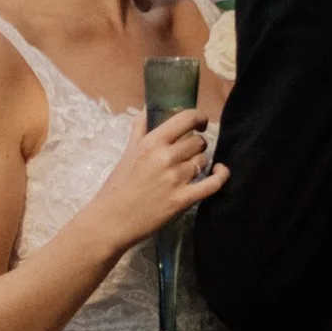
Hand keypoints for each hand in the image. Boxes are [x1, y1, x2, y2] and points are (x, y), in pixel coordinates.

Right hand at [83, 110, 228, 247]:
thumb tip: (146, 109)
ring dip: (199, 164)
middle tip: (188, 154)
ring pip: (203, 161)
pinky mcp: (183, 200)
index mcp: (151, 142)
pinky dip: (221, 176)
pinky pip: (213, 184)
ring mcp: (176, 179)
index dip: (199, 117)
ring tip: (187, 170)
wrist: (110, 221)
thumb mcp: (127, 152)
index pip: (186, 118)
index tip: (200, 123)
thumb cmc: (117, 187)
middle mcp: (165, 157)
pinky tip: (219, 171)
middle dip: (196, 146)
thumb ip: (140, 129)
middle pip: (198, 142)